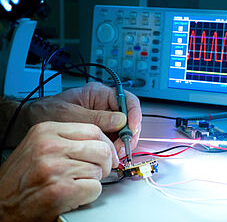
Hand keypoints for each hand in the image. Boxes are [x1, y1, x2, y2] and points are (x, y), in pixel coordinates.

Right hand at [0, 121, 116, 221]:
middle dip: (105, 163)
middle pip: (101, 149)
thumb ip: (69, 140)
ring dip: (93, 180)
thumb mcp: (40, 146)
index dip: (106, 144)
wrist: (1, 204)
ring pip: (99, 170)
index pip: (93, 129)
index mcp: (46, 131)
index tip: (107, 153)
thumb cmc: (22, 178)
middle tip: (97, 171)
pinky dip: (89, 195)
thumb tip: (103, 142)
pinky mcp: (60, 190)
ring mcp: (55, 168)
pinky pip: (95, 188)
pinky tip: (74, 195)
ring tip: (75, 183)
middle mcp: (50, 146)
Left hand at [25, 82, 141, 157]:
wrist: (30, 124)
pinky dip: (114, 149)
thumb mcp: (70, 115)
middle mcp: (103, 106)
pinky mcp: (99, 132)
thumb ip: (96, 118)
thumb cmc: (45, 113)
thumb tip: (121, 120)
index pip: (127, 99)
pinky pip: (114, 139)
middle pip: (129, 118)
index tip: (133, 129)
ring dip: (122, 144)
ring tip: (114, 155)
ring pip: (123, 131)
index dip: (134, 114)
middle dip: (129, 134)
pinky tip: (109, 155)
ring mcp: (102, 120)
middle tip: (122, 148)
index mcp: (98, 94)